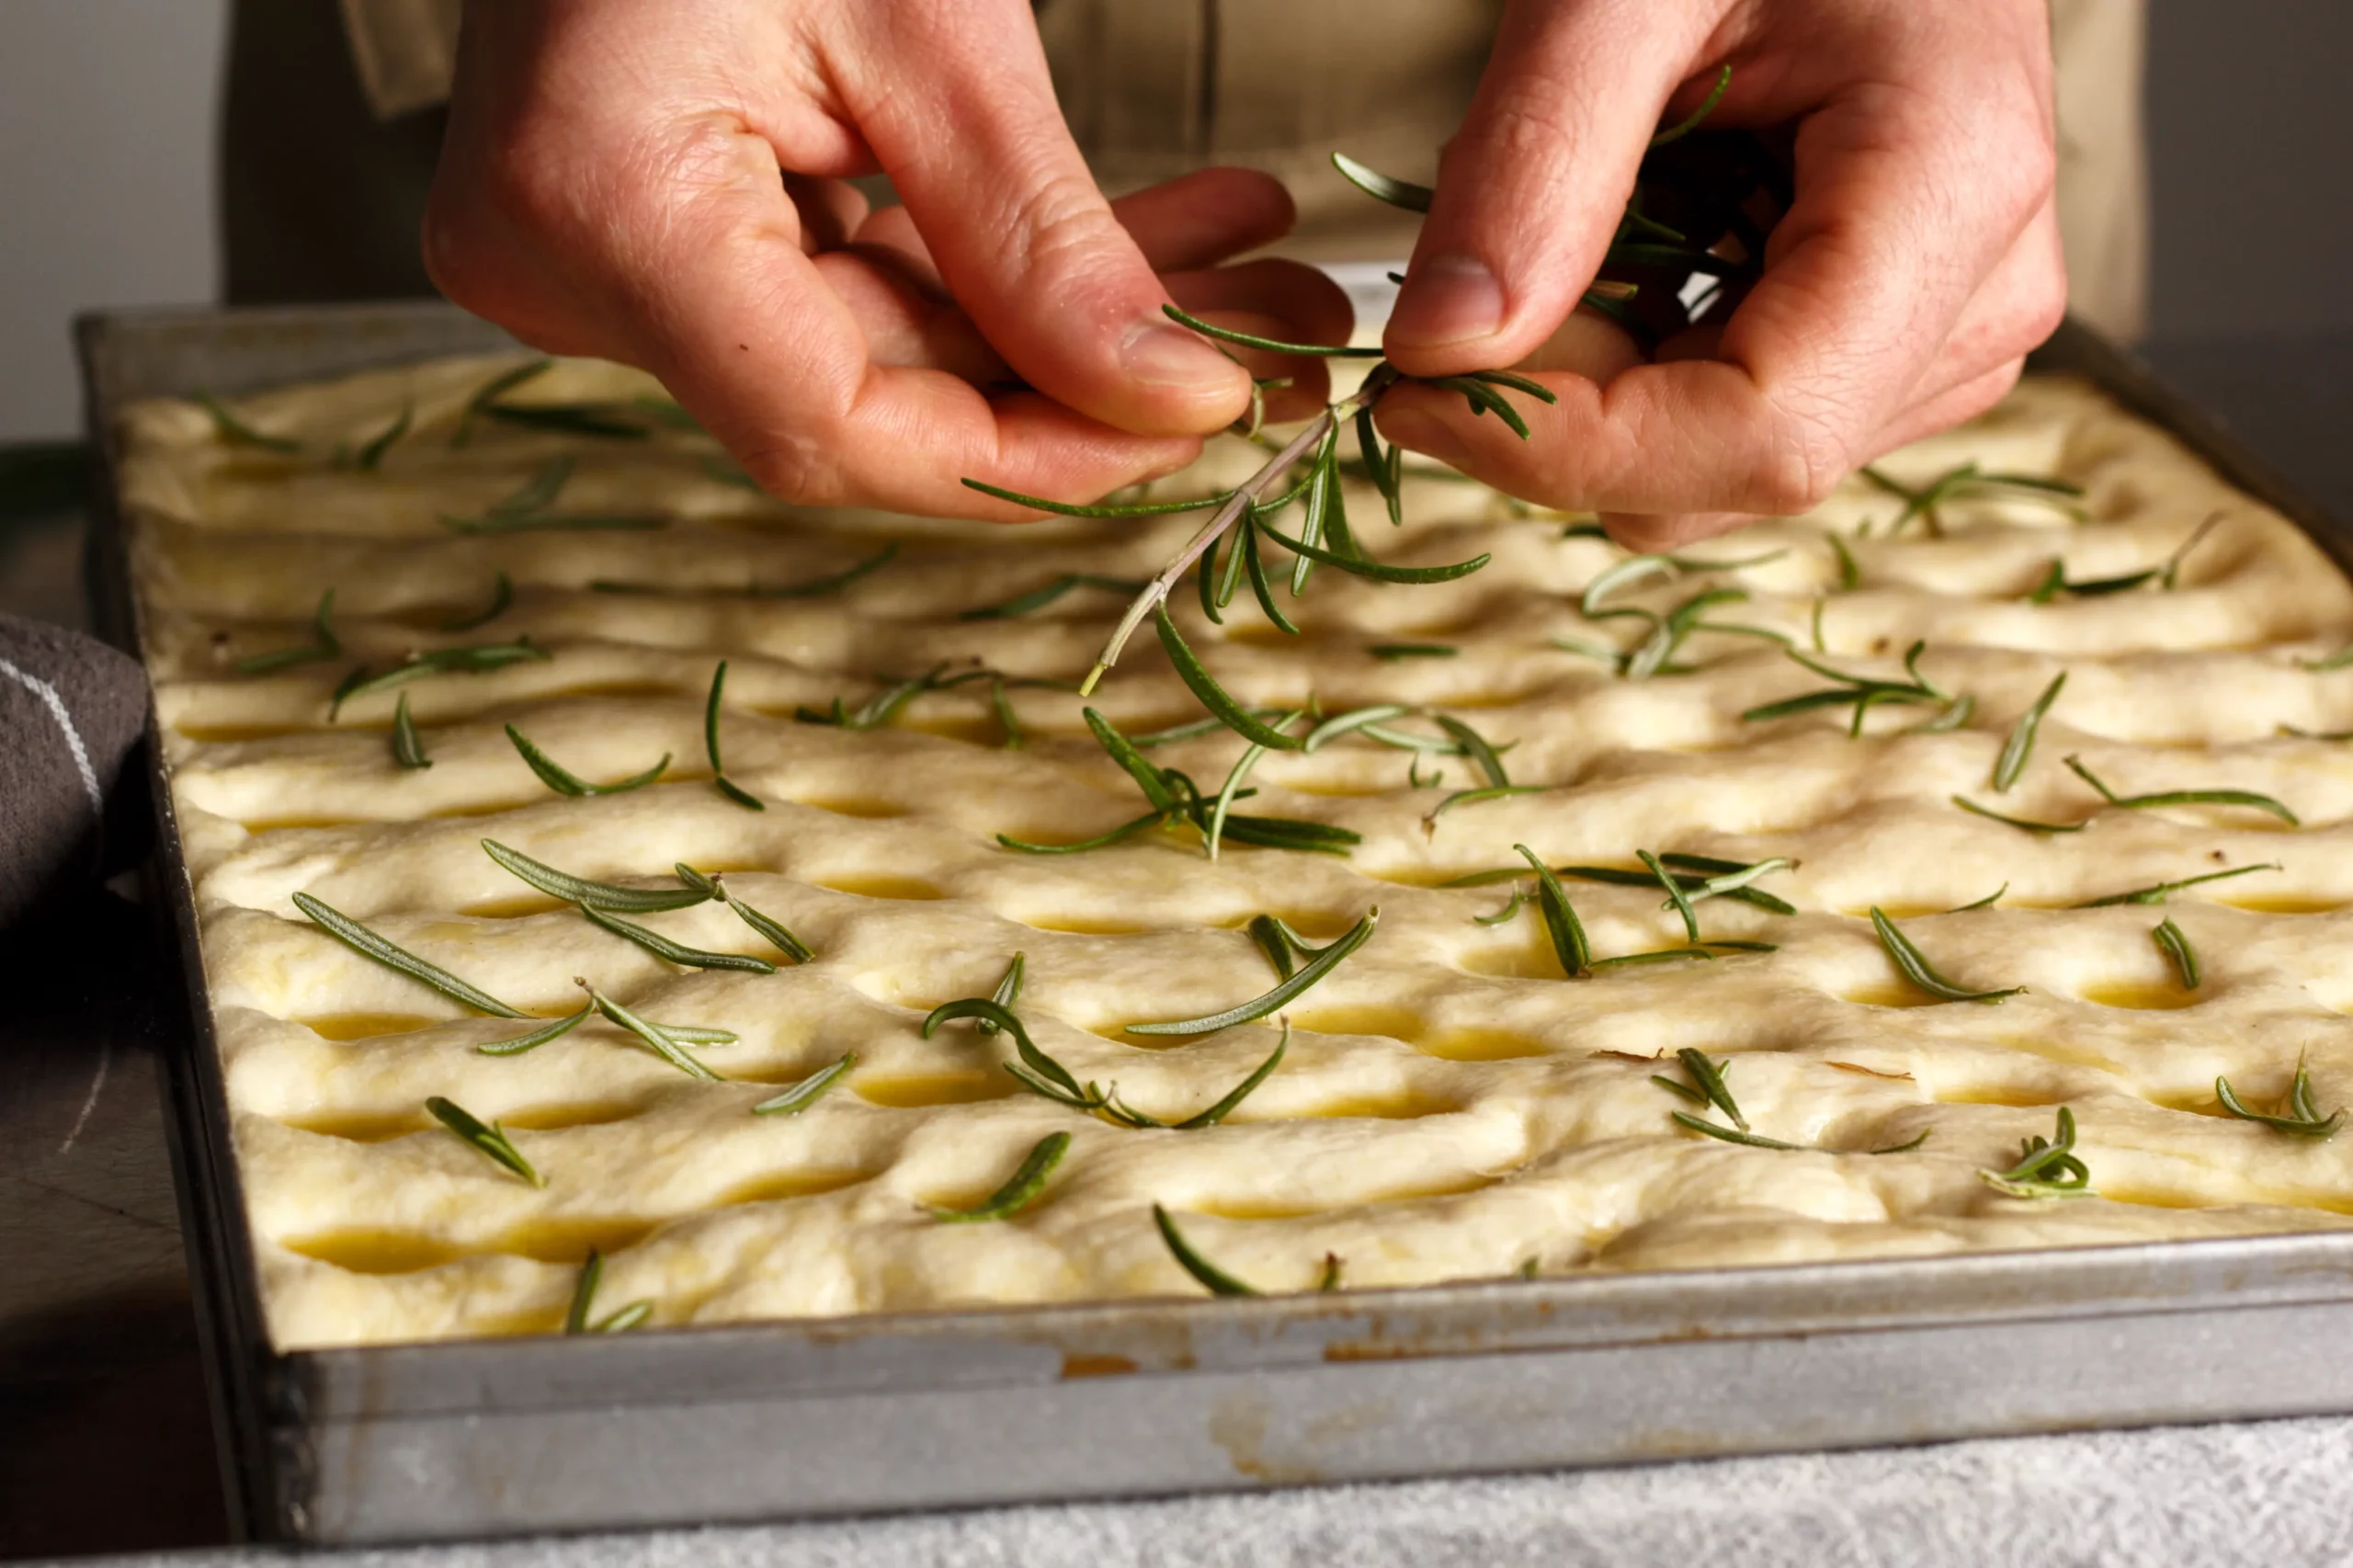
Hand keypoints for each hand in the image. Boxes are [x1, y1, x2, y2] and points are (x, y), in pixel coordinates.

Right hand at [423, 0, 1349, 515]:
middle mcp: (570, 268)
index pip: (833, 427)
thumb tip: (1176, 400)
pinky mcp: (656, 236)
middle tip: (1268, 333)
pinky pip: (850, 288)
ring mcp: (602, 259)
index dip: (1026, 460)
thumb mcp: (924, 18)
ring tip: (1241, 267)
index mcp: (603, 206)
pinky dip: (996, 272)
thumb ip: (1037, 234)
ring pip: (885, 350)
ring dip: (1069, 321)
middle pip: (873, 398)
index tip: (1191, 422)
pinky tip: (1150, 246)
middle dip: (1091, 375)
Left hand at [1370, 0, 2065, 547]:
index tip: (1414, 391)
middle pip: (1730, 469)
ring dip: (1598, 383)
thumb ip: (1533, 160)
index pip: (1763, 434)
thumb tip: (1439, 350)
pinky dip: (1637, 366)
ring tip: (1581, 218)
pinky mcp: (1906, 351)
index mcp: (1952, 190)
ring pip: (1717, 475)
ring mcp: (1953, 335)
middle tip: (1487, 260)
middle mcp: (1981, 296)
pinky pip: (1731, 431)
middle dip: (1566, 407)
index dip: (1572, 450)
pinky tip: (1633, 243)